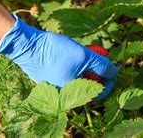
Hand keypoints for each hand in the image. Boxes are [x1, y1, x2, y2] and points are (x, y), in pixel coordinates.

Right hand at [0, 14, 117, 98]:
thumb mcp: (84, 56)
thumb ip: (102, 65)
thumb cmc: (56, 52)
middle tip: (100, 52)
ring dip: (88, 63)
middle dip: (97, 67)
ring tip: (89, 49)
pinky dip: (76, 63)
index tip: (111, 62)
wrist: (28, 46)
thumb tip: (114, 72)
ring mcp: (57, 88)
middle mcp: (65, 95)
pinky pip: (70, 73)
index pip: (101, 91)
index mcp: (74, 95)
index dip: (110, 76)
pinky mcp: (51, 79)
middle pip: (91, 83)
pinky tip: (76, 50)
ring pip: (81, 76)